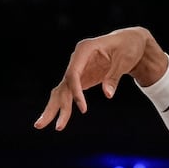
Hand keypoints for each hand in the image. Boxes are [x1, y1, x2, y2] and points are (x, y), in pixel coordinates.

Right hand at [34, 27, 160, 130]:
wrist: (129, 42)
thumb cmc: (127, 48)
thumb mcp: (124, 61)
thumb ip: (113, 77)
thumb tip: (108, 95)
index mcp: (84, 50)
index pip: (73, 74)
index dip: (76, 92)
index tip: (83, 109)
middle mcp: (76, 60)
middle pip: (63, 85)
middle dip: (54, 105)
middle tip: (41, 124)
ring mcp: (77, 69)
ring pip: (62, 91)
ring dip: (53, 108)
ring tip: (39, 125)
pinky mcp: (81, 79)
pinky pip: (69, 94)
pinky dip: (64, 107)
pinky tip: (57, 120)